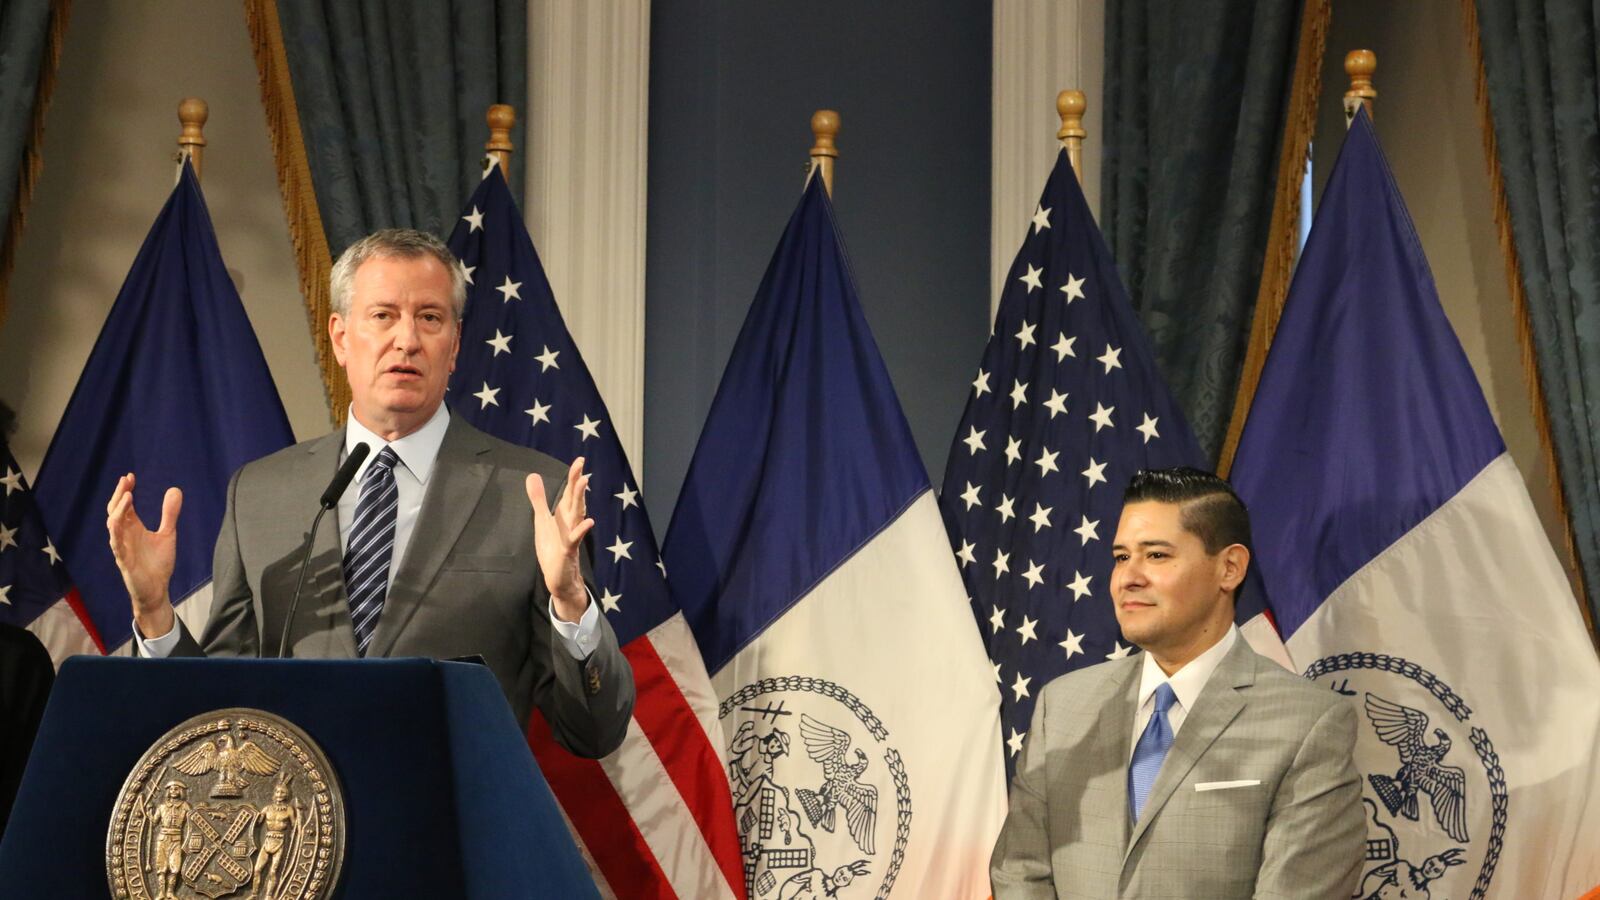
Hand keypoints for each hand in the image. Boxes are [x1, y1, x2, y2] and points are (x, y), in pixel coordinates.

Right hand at [106, 473, 181, 638]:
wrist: (157, 589)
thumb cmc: (158, 563)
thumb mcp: (167, 534)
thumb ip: (169, 514)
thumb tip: (175, 489)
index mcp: (133, 528)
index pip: (125, 505)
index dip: (125, 490)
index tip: (130, 476)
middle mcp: (124, 535)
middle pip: (115, 510)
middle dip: (119, 495)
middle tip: (126, 480)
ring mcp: (122, 547)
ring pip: (112, 525)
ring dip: (118, 510)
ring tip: (127, 495)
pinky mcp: (123, 560)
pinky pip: (116, 544)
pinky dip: (116, 532)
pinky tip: (119, 521)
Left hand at [526, 457, 594, 621]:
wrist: (560, 578)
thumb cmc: (552, 549)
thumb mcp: (542, 521)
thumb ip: (538, 499)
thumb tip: (533, 475)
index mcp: (564, 515)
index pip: (569, 492)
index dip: (573, 476)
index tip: (580, 459)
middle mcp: (570, 522)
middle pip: (574, 498)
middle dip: (576, 480)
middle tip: (581, 463)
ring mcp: (571, 536)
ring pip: (577, 514)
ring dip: (580, 498)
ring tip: (584, 481)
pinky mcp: (568, 550)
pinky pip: (575, 539)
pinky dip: (581, 530)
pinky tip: (589, 522)